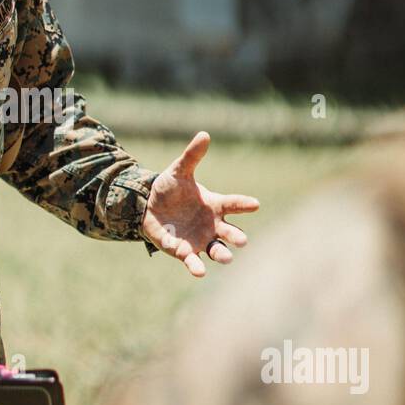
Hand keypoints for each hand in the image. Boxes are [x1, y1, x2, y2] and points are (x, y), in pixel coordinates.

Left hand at [141, 130, 259, 277]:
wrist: (149, 206)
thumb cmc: (170, 189)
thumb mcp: (179, 171)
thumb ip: (192, 156)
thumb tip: (204, 134)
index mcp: (215, 205)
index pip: (233, 204)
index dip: (243, 204)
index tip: (255, 204)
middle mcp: (212, 225)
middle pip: (229, 233)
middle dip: (235, 236)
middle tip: (242, 240)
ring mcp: (200, 240)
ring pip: (216, 251)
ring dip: (221, 255)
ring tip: (227, 258)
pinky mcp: (184, 251)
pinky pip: (192, 260)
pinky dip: (195, 264)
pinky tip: (198, 270)